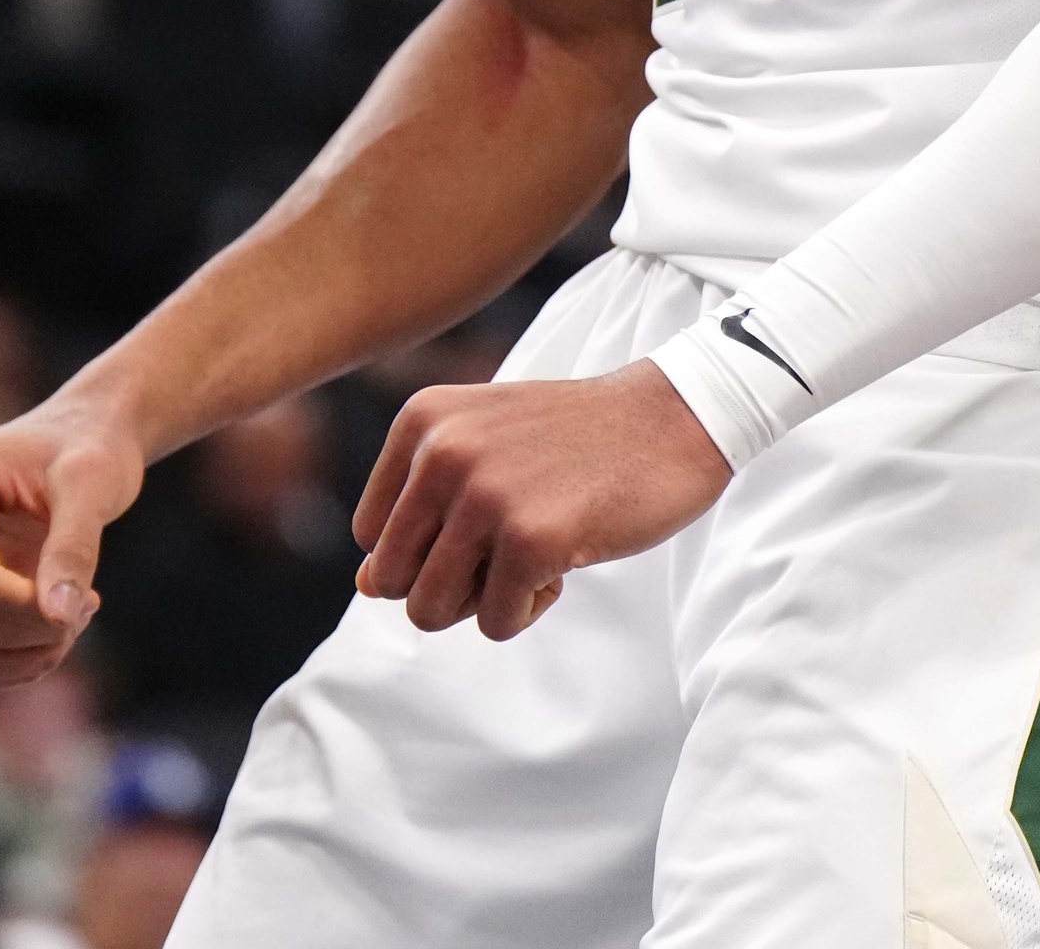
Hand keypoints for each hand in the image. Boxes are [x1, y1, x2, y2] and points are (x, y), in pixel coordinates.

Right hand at [0, 395, 147, 692]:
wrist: (85, 438)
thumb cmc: (91, 447)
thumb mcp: (94, 482)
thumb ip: (75, 546)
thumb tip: (59, 616)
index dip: (33, 610)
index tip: (91, 599)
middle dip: (34, 633)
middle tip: (87, 603)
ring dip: (26, 656)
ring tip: (73, 613)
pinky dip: (16, 664)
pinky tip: (55, 624)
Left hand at [353, 363, 733, 640]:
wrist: (673, 416)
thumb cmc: (577, 440)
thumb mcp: (485, 449)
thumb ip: (420, 511)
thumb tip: (366, 588)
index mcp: (421, 421)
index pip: (370, 538)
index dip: (426, 552)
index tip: (484, 521)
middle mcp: (441, 451)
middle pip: (393, 583)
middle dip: (449, 587)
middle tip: (507, 549)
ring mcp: (484, 494)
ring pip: (430, 611)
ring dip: (487, 602)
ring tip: (532, 554)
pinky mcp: (531, 537)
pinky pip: (495, 624)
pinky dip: (531, 608)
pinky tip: (568, 557)